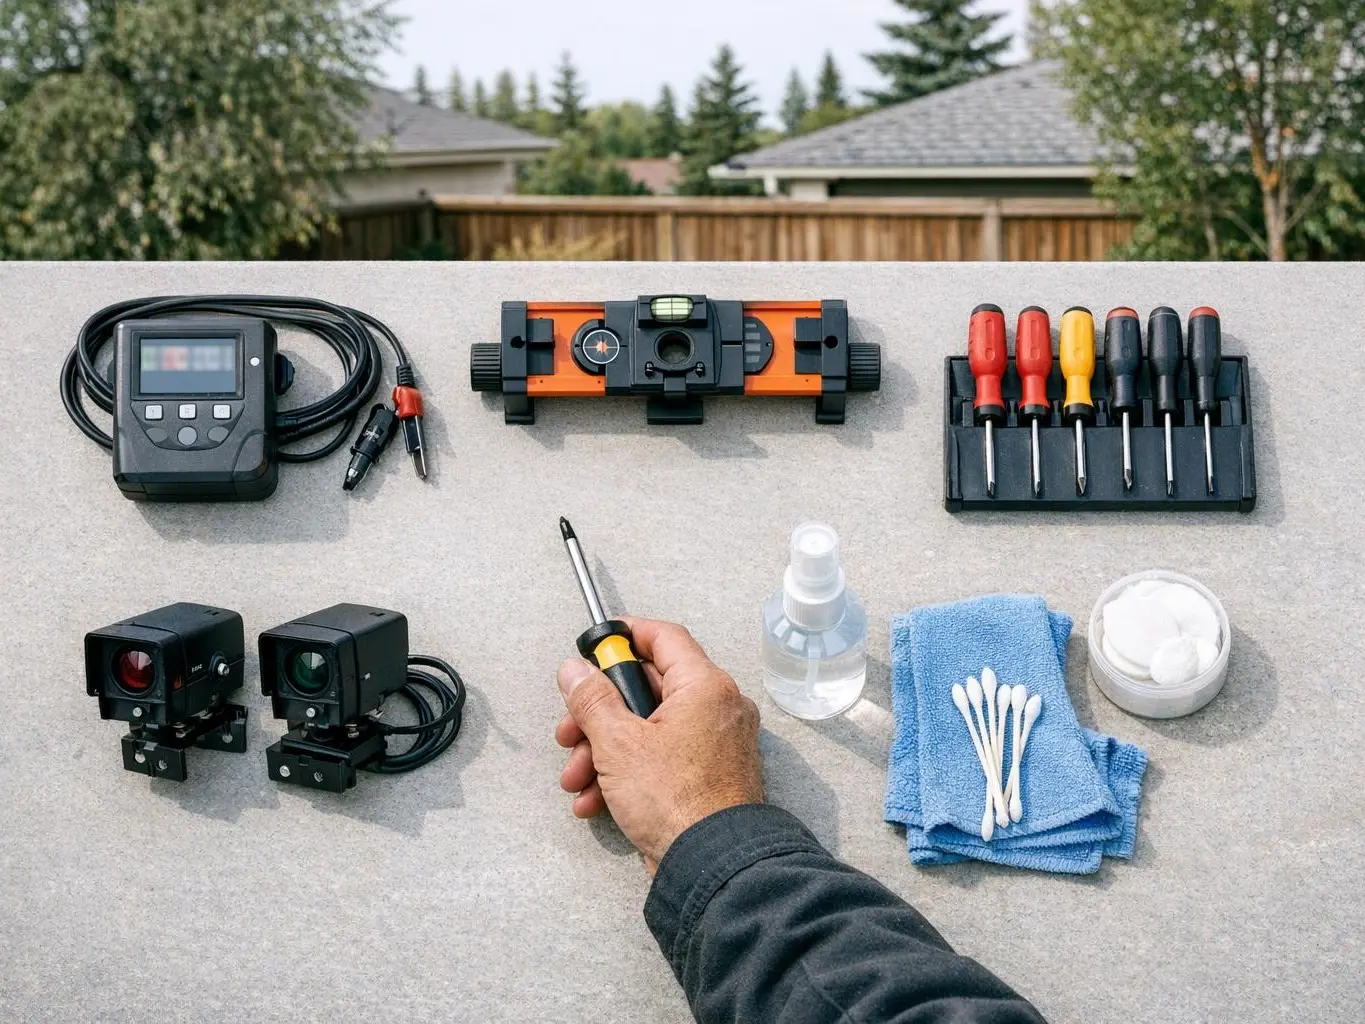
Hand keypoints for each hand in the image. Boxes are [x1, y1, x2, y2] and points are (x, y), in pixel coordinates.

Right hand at [555, 617, 764, 872]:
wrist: (714, 867)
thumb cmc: (675, 801)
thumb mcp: (618, 743)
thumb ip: (592, 700)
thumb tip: (574, 670)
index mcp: (705, 687)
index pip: (664, 638)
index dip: (626, 635)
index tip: (595, 645)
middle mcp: (718, 709)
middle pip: (648, 689)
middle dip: (598, 714)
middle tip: (568, 731)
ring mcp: (715, 745)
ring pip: (649, 729)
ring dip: (603, 751)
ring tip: (575, 779)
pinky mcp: (708, 777)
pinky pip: (662, 760)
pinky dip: (627, 773)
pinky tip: (595, 801)